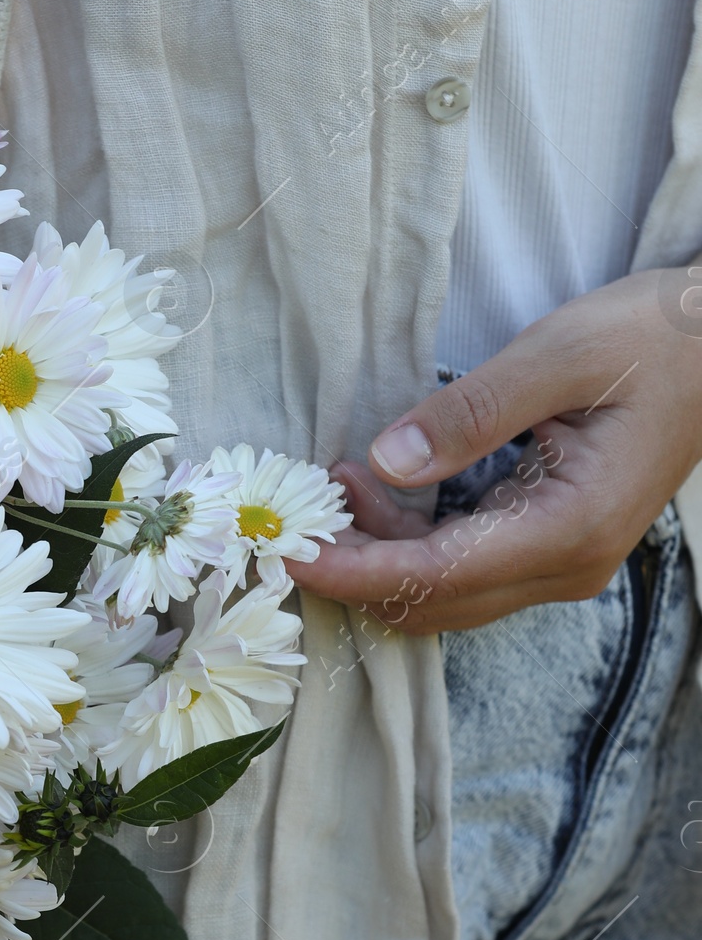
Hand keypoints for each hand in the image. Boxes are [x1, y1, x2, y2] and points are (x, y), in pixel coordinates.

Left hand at [287, 268, 701, 633]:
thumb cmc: (652, 340)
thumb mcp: (558, 355)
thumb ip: (471, 414)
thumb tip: (388, 464)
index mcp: (572, 526)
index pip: (439, 575)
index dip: (355, 569)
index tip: (288, 550)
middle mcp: (567, 565)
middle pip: (435, 600)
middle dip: (356, 567)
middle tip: (291, 513)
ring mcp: (562, 562)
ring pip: (445, 591)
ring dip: (378, 554)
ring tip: (332, 483)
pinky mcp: (551, 544)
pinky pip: (464, 566)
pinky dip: (408, 543)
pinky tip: (375, 489)